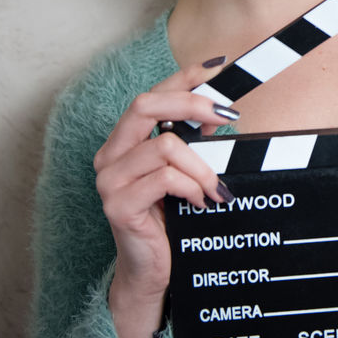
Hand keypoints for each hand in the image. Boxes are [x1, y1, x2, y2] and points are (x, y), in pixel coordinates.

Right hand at [92, 57, 235, 337]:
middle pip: (145, 105)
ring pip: (164, 145)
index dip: (183, 77)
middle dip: (192, 104)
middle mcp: (110, 155)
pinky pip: (164, 179)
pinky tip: (201, 201)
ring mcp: (110, 180)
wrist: (151, 270)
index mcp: (124, 141)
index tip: (216, 67)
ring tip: (214, 185)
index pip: (151, 94)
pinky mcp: (118, 206)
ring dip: (201, 164)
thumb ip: (192, 141)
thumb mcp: (183, 172)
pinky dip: (191, 186)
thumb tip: (218, 111)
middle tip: (227, 116)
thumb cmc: (168, 218)